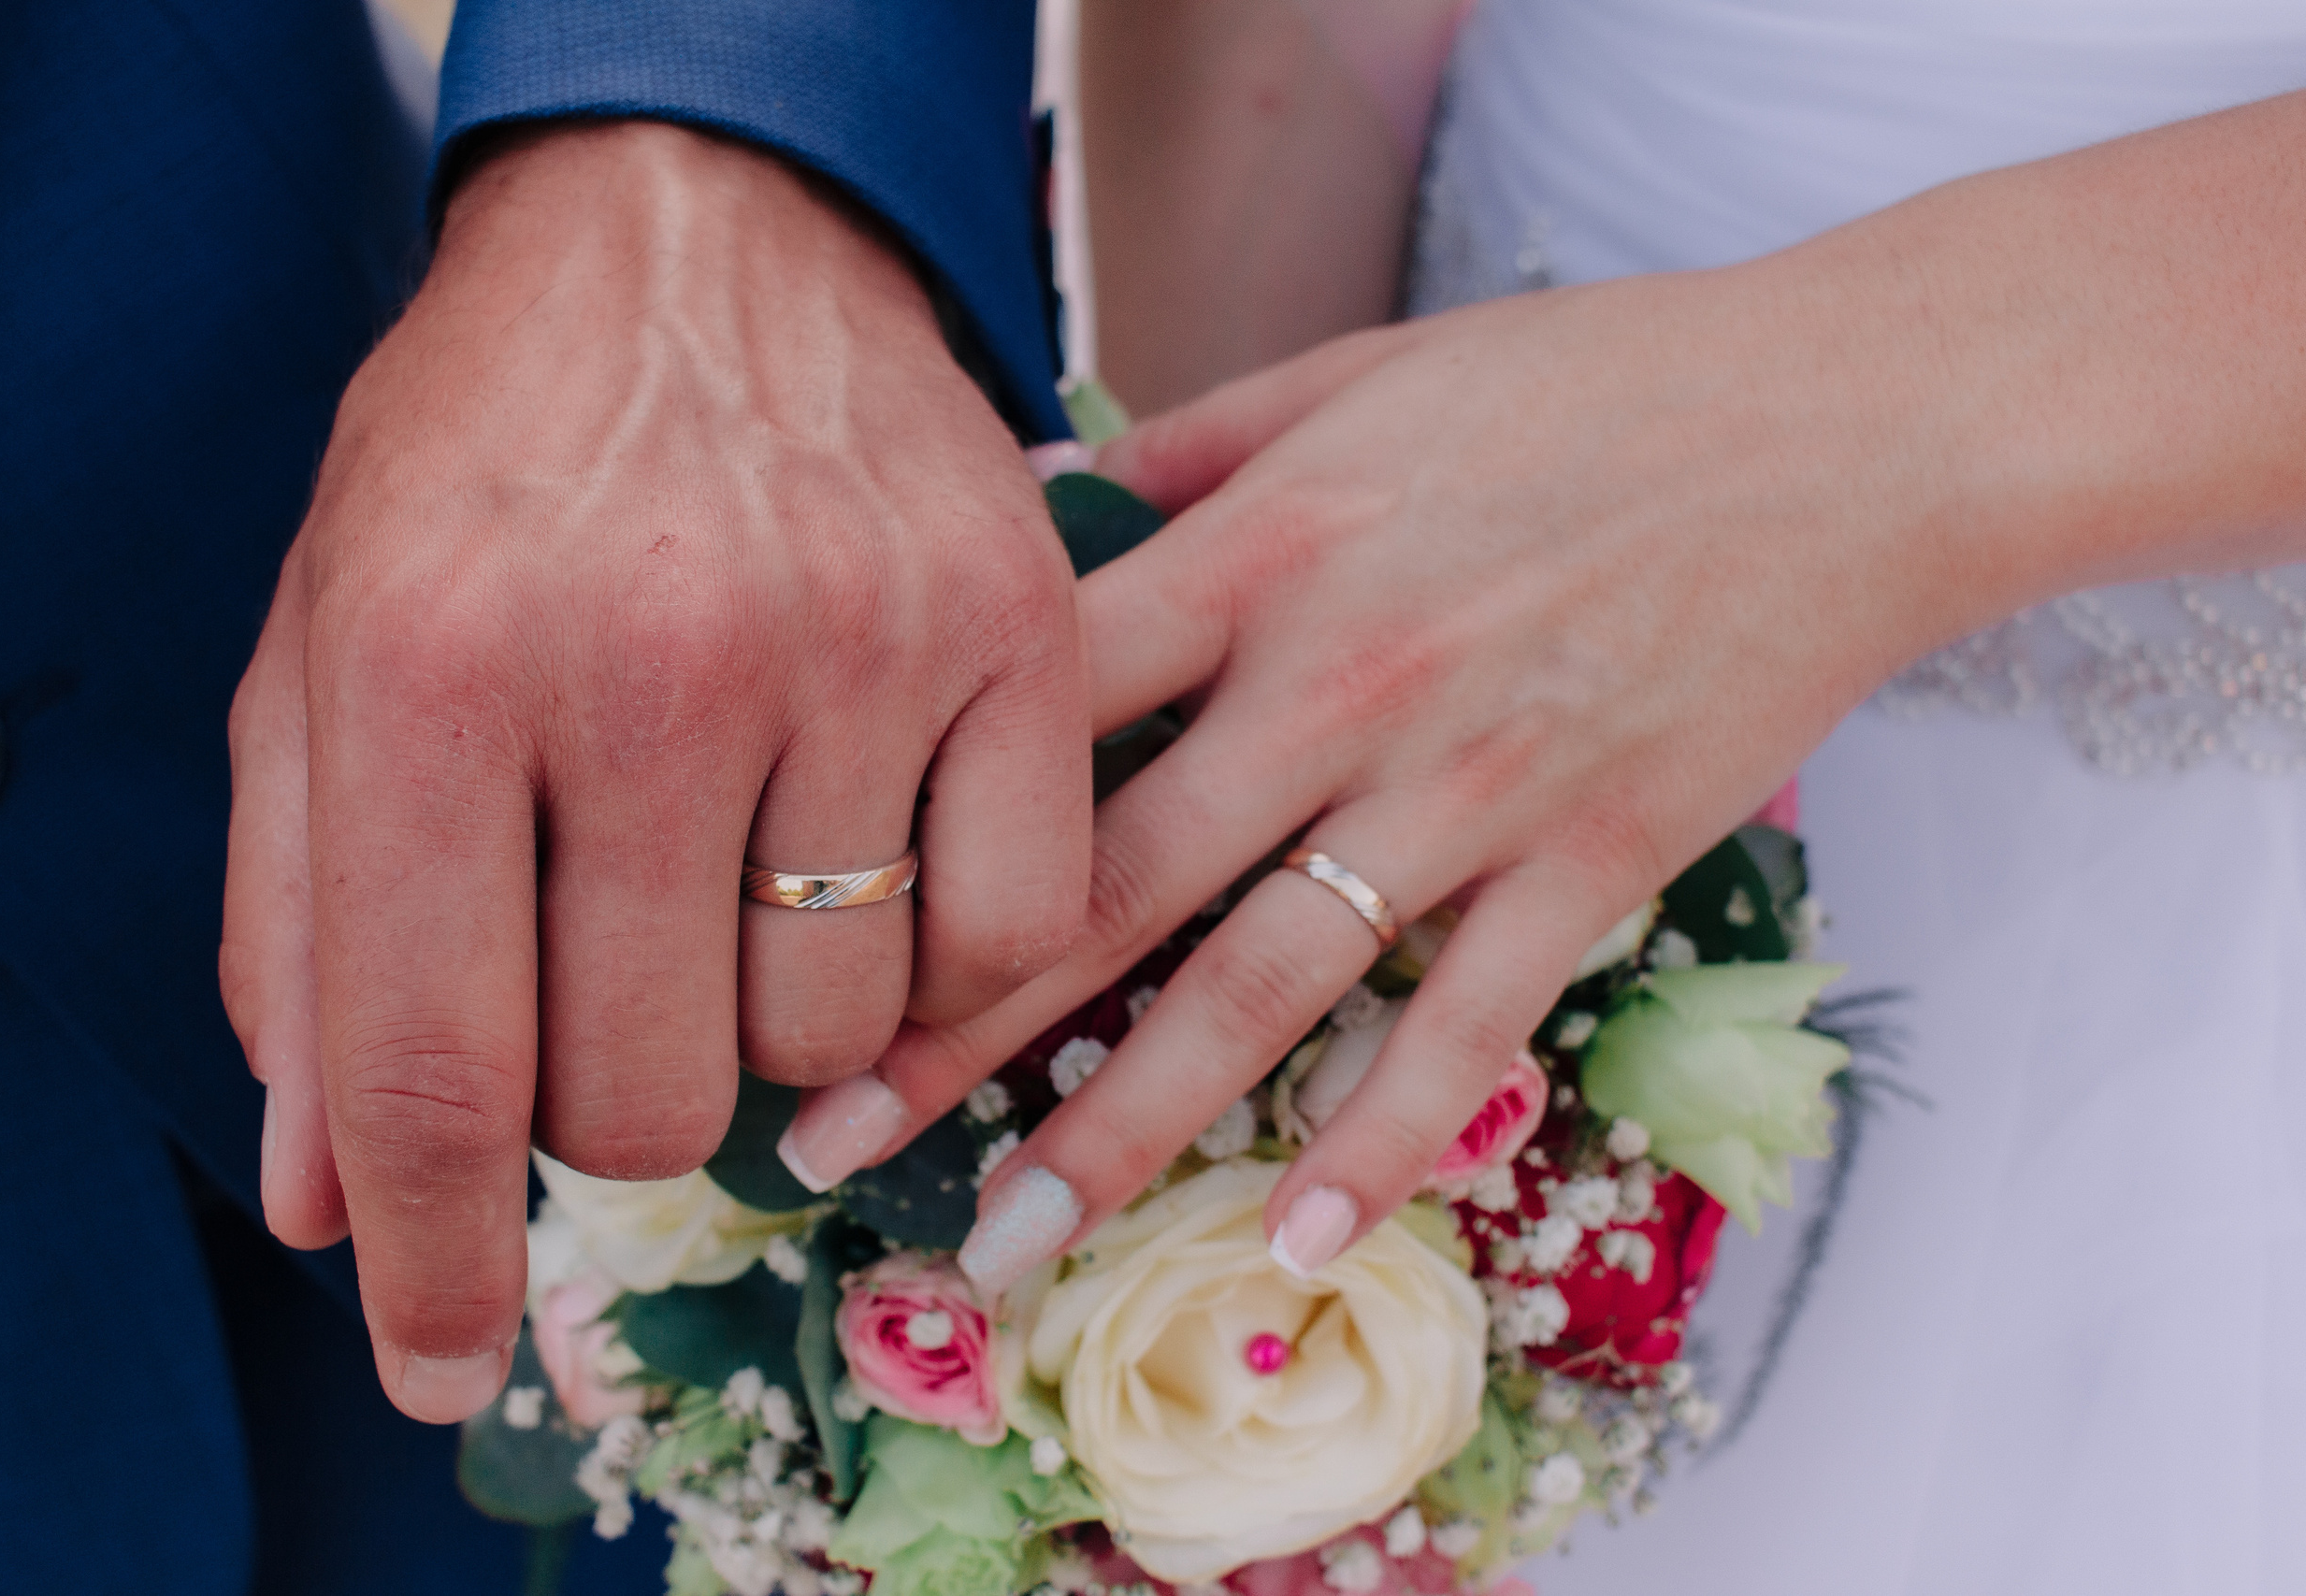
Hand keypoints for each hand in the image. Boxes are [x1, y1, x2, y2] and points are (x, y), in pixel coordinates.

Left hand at [218, 123, 1087, 1419]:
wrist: (693, 231)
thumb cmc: (488, 457)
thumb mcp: (323, 654)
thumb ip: (301, 928)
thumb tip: (332, 1203)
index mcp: (431, 666)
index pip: (426, 1065)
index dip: (430, 1260)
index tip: (440, 1359)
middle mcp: (653, 655)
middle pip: (649, 1093)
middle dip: (609, 1108)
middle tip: (609, 997)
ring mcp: (864, 635)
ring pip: (835, 1035)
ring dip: (769, 1023)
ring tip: (740, 892)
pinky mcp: (1019, 626)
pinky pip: (1018, 933)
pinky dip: (942, 959)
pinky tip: (876, 862)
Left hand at [803, 258, 1994, 1293]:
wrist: (1853, 423)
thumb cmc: (1593, 384)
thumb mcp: (1363, 373)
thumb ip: (1190, 446)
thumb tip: (1038, 489)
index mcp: (1263, 550)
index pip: (1034, 707)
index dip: (900, 819)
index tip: (801, 921)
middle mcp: (1341, 682)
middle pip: (1104, 882)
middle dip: (948, 1028)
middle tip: (818, 1145)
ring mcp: (1469, 787)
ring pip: (1261, 988)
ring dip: (1123, 1130)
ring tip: (1008, 1248)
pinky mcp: (1592, 863)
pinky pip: (1465, 1029)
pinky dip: (1384, 1143)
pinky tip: (1298, 1248)